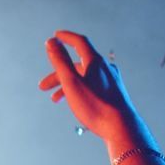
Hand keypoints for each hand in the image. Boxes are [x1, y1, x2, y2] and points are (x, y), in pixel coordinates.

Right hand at [37, 30, 145, 145]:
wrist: (121, 127)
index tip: (56, 36)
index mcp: (95, 62)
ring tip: (55, 99)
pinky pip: (92, 86)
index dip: (66, 38)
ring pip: (84, 77)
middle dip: (58, 73)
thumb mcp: (71, 82)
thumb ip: (60, 61)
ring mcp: (111, 80)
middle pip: (78, 64)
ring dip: (67, 85)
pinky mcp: (114, 93)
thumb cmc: (95, 105)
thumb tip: (51, 42)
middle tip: (43, 86)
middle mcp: (105, 68)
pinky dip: (80, 90)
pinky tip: (75, 102)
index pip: (79, 42)